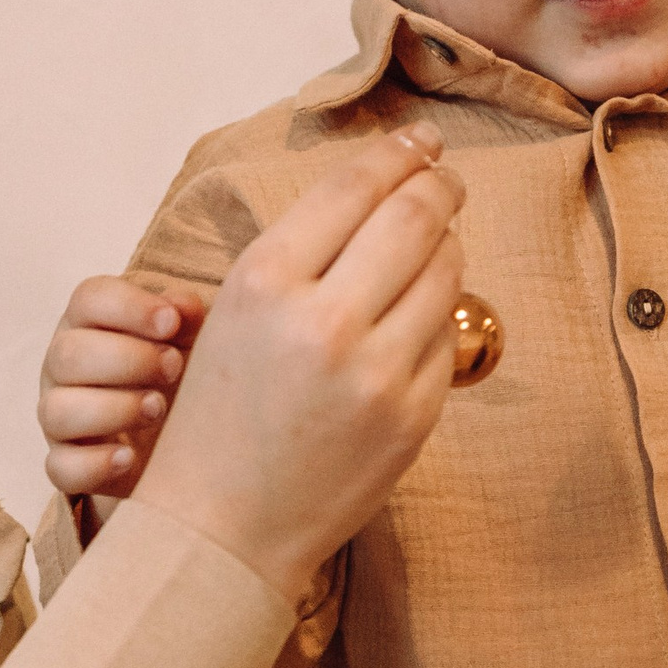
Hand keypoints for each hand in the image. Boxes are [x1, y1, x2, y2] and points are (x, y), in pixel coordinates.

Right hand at [39, 278, 208, 500]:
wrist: (172, 442)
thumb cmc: (174, 375)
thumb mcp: (186, 342)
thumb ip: (186, 318)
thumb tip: (184, 306)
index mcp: (89, 324)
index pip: (89, 300)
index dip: (129, 307)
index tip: (171, 323)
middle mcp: (63, 367)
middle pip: (69, 354)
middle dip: (127, 359)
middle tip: (174, 368)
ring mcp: (58, 418)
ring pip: (57, 411)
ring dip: (112, 409)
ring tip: (158, 410)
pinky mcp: (65, 465)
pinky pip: (61, 467)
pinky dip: (94, 464)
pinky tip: (130, 458)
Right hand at [129, 129, 463, 603]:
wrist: (221, 525)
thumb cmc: (221, 412)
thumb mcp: (236, 313)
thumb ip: (307, 252)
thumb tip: (395, 183)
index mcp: (264, 284)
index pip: (355, 188)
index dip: (398, 153)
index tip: (419, 141)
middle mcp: (323, 324)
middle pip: (416, 216)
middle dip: (440, 185)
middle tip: (444, 177)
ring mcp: (375, 374)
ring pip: (446, 271)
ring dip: (446, 245)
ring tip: (433, 242)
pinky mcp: (412, 416)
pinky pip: (446, 336)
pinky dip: (439, 312)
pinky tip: (419, 311)